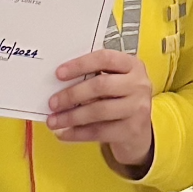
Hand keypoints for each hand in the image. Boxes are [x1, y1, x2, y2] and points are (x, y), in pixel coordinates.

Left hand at [48, 49, 154, 173]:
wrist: (140, 131)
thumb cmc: (120, 98)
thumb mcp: (115, 80)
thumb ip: (95, 76)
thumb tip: (60, 82)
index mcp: (132, 65)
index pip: (105, 58)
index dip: (80, 64)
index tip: (59, 73)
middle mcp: (138, 84)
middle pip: (101, 85)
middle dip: (73, 94)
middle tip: (53, 102)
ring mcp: (137, 108)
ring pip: (98, 110)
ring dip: (71, 116)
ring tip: (54, 120)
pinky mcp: (131, 131)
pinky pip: (99, 132)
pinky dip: (77, 133)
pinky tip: (64, 133)